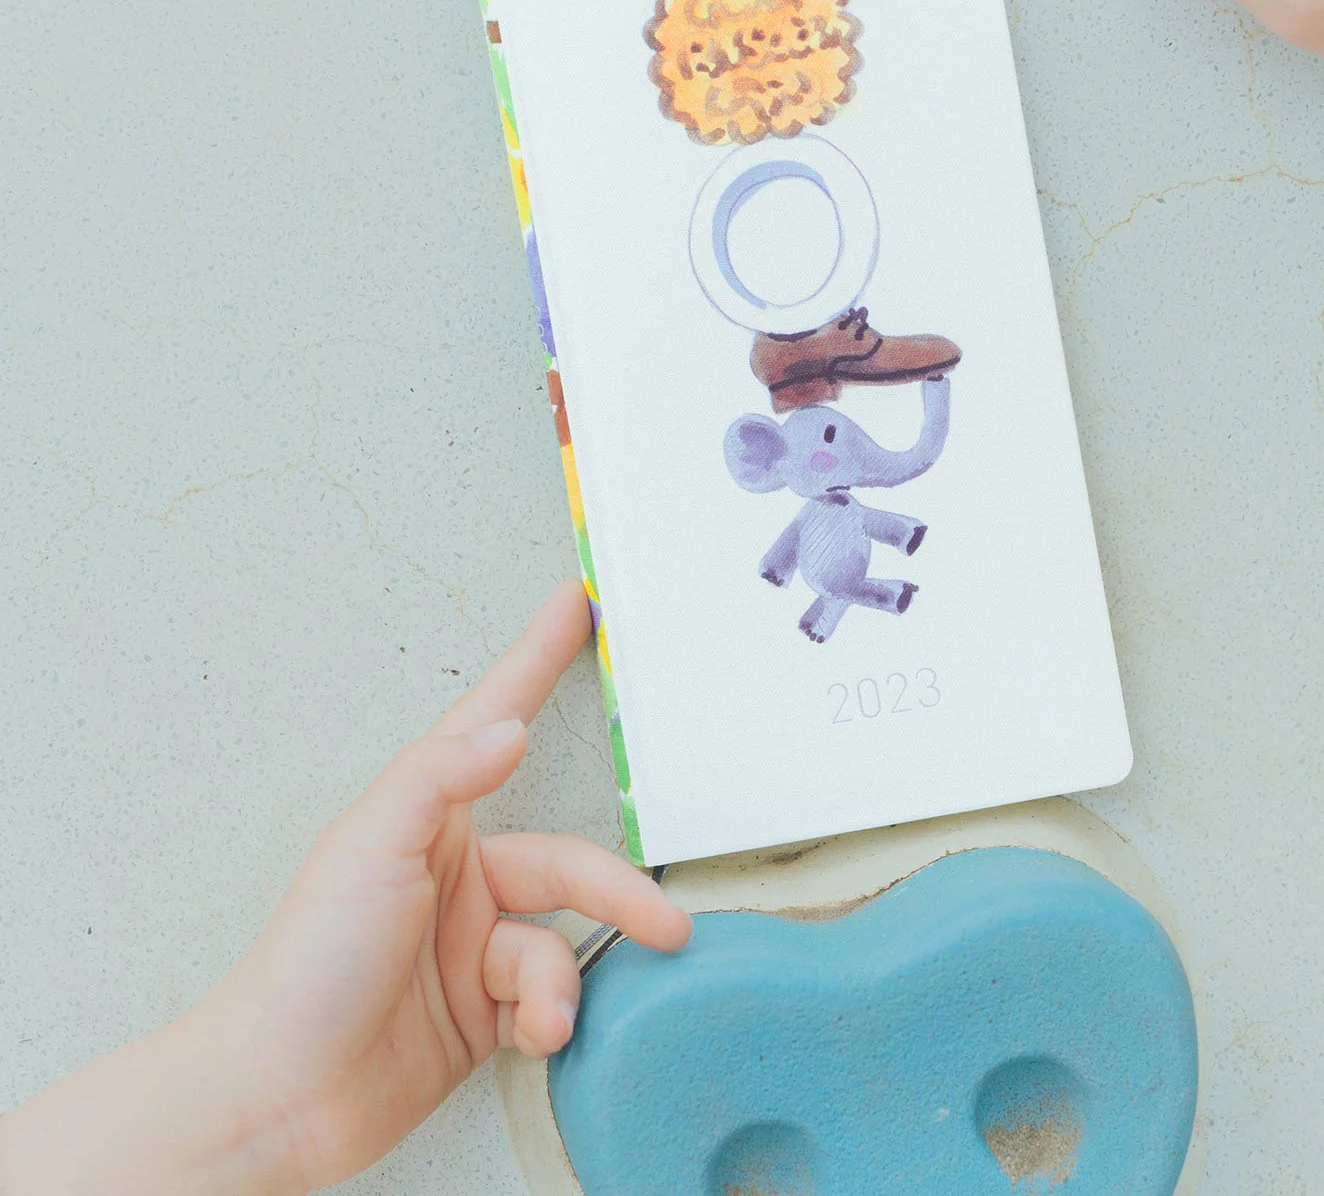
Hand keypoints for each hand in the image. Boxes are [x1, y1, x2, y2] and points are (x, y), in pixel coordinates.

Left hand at [0, 580, 690, 1193]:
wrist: (280, 1096)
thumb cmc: (307, 962)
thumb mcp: (370, 846)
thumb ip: (442, 777)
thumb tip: (509, 728)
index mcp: (429, 816)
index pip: (494, 719)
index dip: (538, 660)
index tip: (577, 603)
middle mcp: (460, 874)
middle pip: (567, 865)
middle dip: (617, 896)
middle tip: (666, 923)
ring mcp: (473, 944)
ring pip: (560, 942)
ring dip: (556, 982)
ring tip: (542, 1017)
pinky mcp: (485, 1013)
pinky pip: (549, 999)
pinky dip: (546, 1018)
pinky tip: (527, 1037)